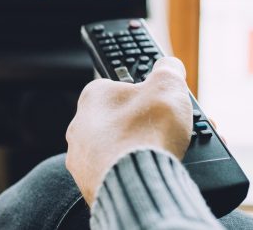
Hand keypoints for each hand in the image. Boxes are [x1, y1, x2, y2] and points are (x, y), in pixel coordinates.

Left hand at [65, 57, 192, 205]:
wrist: (138, 184)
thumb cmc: (147, 133)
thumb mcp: (168, 86)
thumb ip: (168, 70)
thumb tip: (169, 66)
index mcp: (93, 97)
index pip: (121, 88)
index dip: (148, 95)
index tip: (165, 104)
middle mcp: (80, 127)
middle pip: (122, 121)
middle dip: (149, 125)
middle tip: (173, 131)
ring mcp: (83, 159)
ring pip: (119, 150)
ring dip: (142, 150)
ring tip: (168, 154)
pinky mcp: (90, 185)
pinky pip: (117, 175)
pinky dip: (135, 173)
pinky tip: (152, 173)